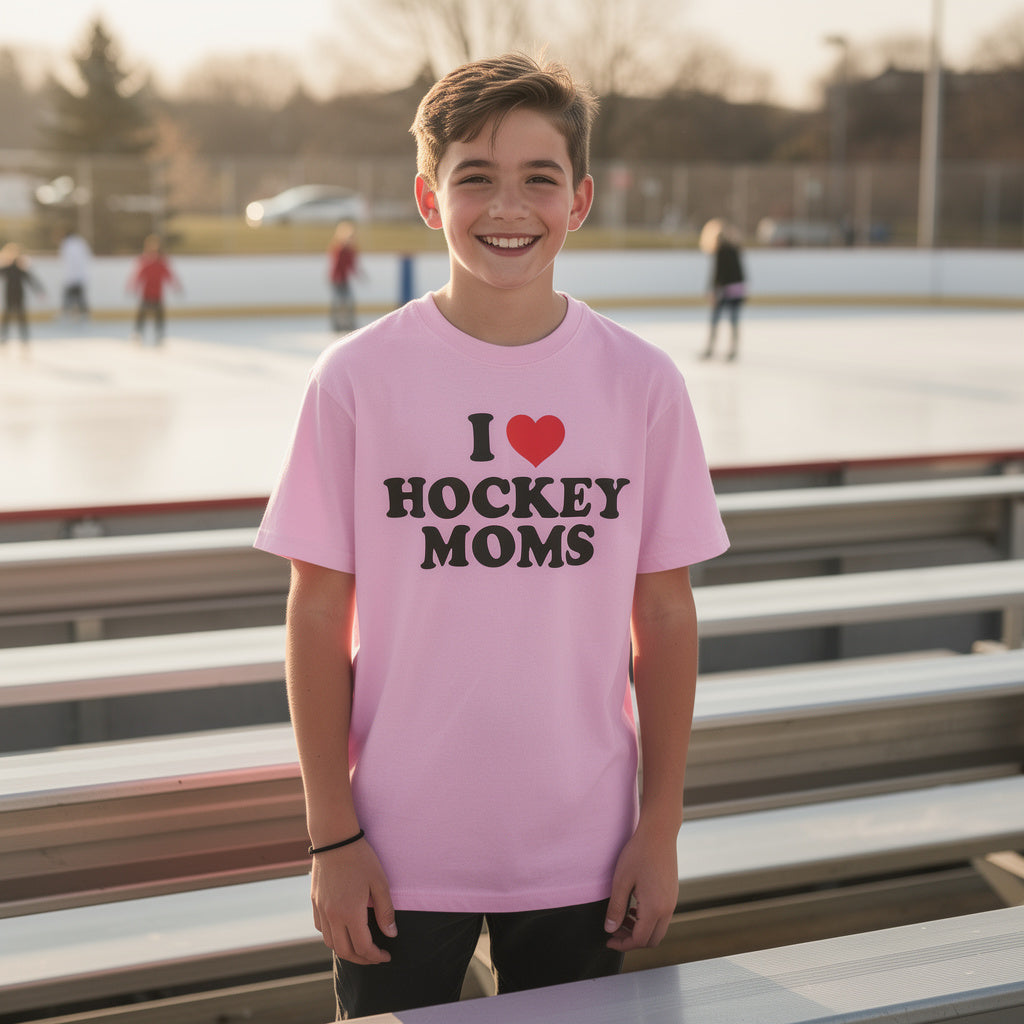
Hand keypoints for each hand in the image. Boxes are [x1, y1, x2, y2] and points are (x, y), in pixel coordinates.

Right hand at [310, 837, 397, 964]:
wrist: (334, 839)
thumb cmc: (360, 858)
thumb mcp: (379, 882)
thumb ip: (385, 911)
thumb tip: (391, 934)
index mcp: (350, 912)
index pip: (363, 947)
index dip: (376, 956)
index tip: (386, 956)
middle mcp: (332, 916)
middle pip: (345, 951)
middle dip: (362, 959)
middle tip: (375, 957)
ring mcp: (321, 909)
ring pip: (330, 943)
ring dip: (346, 950)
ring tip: (361, 948)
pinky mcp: (315, 901)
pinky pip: (321, 929)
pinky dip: (333, 937)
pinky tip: (343, 931)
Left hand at [604, 824, 678, 951]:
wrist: (659, 832)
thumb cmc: (638, 854)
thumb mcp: (621, 881)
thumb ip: (615, 908)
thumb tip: (610, 929)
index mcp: (655, 908)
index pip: (640, 940)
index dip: (623, 944)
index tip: (608, 940)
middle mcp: (668, 908)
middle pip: (652, 940)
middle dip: (632, 940)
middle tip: (615, 929)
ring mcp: (672, 901)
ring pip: (658, 929)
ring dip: (640, 930)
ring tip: (622, 917)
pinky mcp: (672, 894)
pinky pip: (662, 917)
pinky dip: (648, 920)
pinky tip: (634, 907)